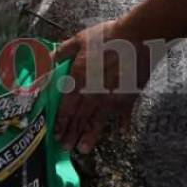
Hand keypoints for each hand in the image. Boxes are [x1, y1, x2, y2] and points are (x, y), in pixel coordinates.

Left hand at [54, 18, 151, 153]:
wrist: (138, 38)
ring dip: (90, 136)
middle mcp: (93, 94)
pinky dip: (122, 124)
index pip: (66, 107)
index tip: (56, 133)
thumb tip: (48, 58)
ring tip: (83, 149)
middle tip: (65, 148)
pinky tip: (121, 132)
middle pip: (80, 118)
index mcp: (79, 81)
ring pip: (98, 122)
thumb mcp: (80, 40)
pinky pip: (124, 115)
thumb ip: (63, 52)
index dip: (61, 122)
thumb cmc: (108, 37)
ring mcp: (112, 98)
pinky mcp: (129, 97)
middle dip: (71, 134)